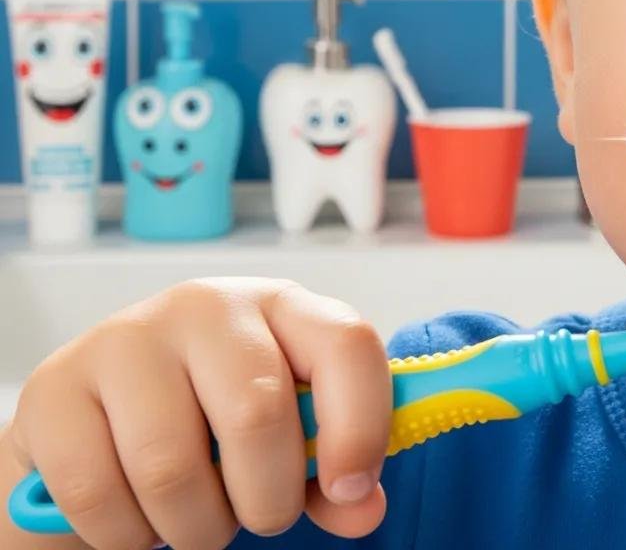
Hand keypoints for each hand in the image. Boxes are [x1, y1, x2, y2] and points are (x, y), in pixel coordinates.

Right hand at [6, 278, 392, 547]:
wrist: (101, 412)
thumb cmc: (211, 416)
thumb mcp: (283, 430)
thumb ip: (328, 467)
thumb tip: (364, 507)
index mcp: (280, 306)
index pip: (346, 344)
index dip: (361, 426)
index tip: (349, 490)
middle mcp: (206, 305)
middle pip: (257, 415)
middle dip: (265, 501)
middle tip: (253, 514)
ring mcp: (127, 337)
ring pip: (172, 468)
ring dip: (195, 527)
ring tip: (195, 514)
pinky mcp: (55, 385)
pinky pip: (97, 494)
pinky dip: (125, 536)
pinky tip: (136, 512)